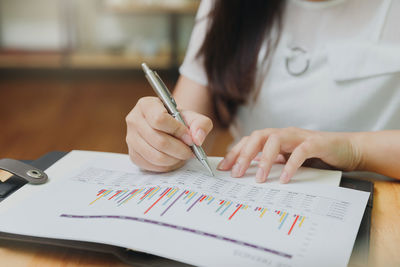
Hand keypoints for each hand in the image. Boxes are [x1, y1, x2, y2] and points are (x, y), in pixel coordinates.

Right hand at [126, 97, 212, 171]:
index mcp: (146, 105)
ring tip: (183, 155)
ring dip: (175, 159)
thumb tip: (197, 138)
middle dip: (179, 149)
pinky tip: (173, 158)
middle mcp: (134, 120)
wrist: (169, 131)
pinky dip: (167, 166)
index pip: (159, 119)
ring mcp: (131, 139)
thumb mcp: (193, 118)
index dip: (177, 131)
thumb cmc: (179, 121)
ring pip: (156, 156)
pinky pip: (152, 166)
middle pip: (158, 140)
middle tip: (190, 151)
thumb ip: (201, 124)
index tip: (189, 137)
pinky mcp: (133, 155)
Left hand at [217, 127, 360, 182]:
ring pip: (275, 140)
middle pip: (258, 137)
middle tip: (236, 174)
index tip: (224, 168)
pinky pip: (300, 152)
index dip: (235, 152)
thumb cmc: (315, 155)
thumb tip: (249, 172)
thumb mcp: (288, 159)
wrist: (346, 149)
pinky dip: (291, 165)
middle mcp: (284, 134)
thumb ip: (272, 162)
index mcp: (276, 137)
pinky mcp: (315, 143)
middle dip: (244, 155)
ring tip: (260, 179)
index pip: (250, 141)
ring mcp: (299, 137)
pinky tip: (285, 179)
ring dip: (265, 160)